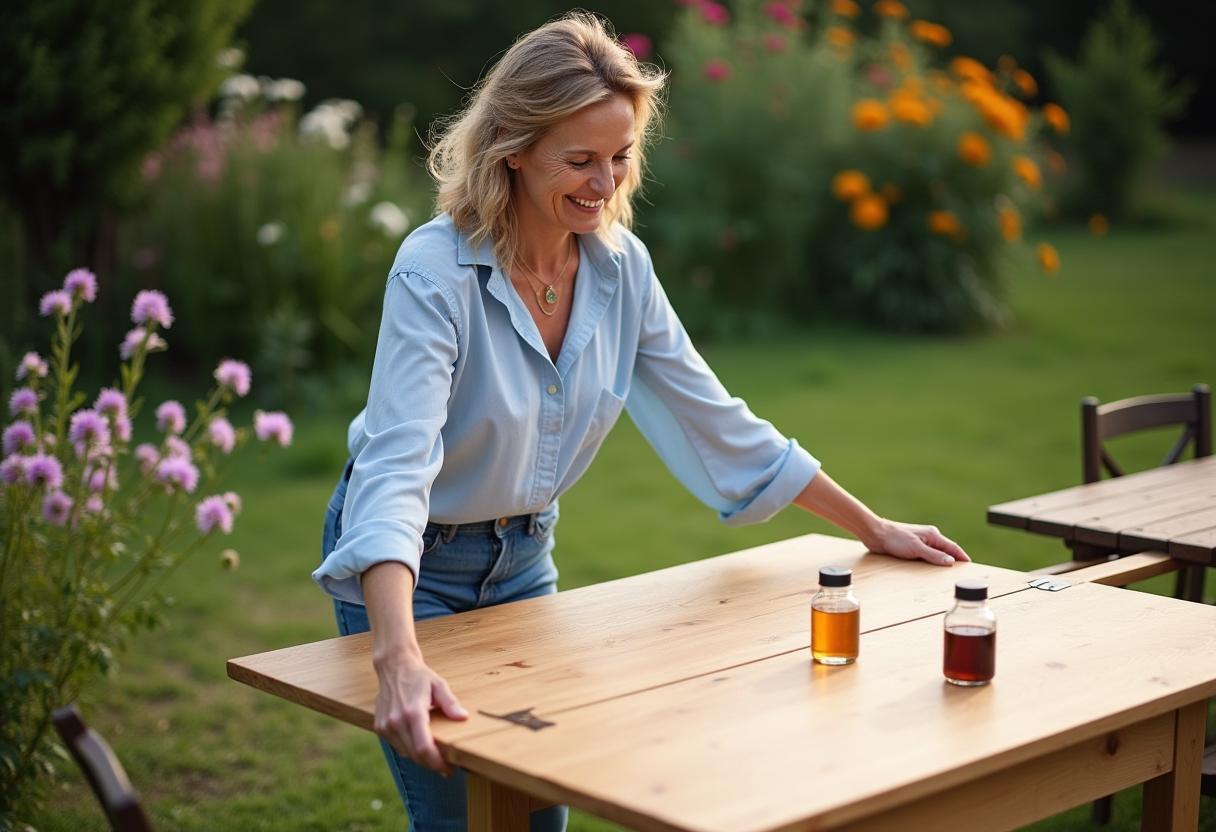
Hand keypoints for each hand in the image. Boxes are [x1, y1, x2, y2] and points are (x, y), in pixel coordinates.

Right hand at [373, 652, 467, 774]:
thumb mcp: (439, 685)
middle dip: (432, 765)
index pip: (423, 749)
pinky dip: (409, 750)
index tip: (449, 769)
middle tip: (447, 767)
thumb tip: (463, 717)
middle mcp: (395, 722)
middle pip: (415, 756)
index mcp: (412, 713)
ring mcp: (385, 726)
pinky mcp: (379, 727)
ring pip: (406, 754)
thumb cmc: (418, 676)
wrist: (393, 666)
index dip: (437, 764)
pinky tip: (419, 744)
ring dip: (420, 759)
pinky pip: (397, 746)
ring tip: (436, 757)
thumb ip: (450, 703)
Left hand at [863, 519, 970, 566]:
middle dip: (953, 561)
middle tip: (961, 574)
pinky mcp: (912, 548)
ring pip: (936, 554)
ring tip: (948, 575)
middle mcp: (929, 538)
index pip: (953, 547)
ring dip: (941, 563)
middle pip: (946, 551)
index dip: (962, 557)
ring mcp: (921, 543)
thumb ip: (934, 555)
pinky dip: (931, 563)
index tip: (970, 565)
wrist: (876, 534)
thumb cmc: (895, 538)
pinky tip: (931, 572)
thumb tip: (951, 561)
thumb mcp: (916, 548)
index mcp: (933, 535)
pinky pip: (926, 557)